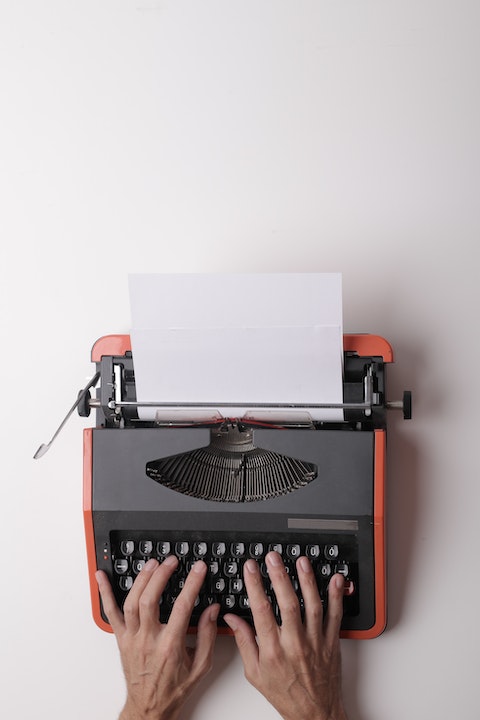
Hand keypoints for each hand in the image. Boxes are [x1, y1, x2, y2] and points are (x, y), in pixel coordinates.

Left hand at [95, 557, 219, 719]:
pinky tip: (102, 576)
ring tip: (152, 563)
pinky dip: (105, 592)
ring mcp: (131, 638)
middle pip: (150, 599)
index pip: (182, 606)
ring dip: (141, 579)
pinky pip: (110, 612)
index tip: (199, 568)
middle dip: (162, 575)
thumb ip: (207, 635)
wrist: (149, 709)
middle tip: (172, 561)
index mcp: (170, 646)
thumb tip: (212, 610)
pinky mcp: (120, 639)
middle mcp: (148, 640)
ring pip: (131, 602)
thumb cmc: (173, 689)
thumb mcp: (200, 666)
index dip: (192, 583)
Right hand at [224, 552, 347, 719]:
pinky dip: (337, 596)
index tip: (251, 568)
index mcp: (273, 651)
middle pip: (288, 603)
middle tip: (273, 557)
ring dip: (307, 581)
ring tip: (301, 561)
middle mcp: (295, 644)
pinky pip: (336, 616)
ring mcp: (316, 642)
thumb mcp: (254, 673)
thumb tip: (231, 619)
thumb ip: (243, 642)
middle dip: (279, 576)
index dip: (255, 586)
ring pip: (313, 606)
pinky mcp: (332, 643)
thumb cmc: (285, 694)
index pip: (261, 611)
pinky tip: (336, 579)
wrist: (314, 714)